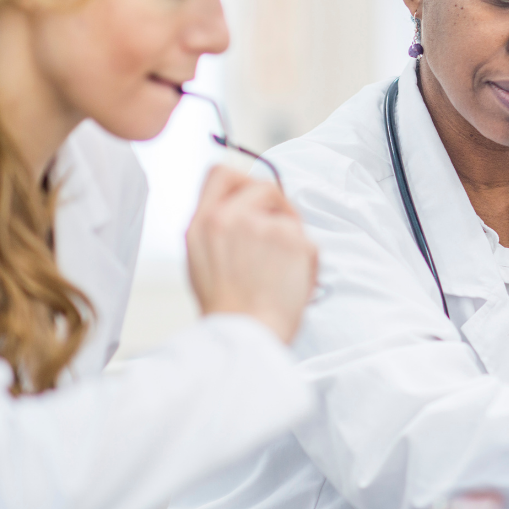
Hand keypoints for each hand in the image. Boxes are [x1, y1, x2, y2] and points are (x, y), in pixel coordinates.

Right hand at [186, 165, 317, 343]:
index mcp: (203, 222)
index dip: (242, 181)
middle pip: (264, 187)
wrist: (245, 335)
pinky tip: (291, 283)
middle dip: (277, 207)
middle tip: (278, 237)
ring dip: (291, 239)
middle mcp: (231, 218)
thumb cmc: (226, 307)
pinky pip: (308, 241)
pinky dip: (306, 262)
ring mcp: (264, 227)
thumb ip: (216, 226)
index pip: (221, 173)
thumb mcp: (199, 259)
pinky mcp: (294, 241)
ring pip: (289, 217)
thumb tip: (237, 205)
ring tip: (278, 273)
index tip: (253, 197)